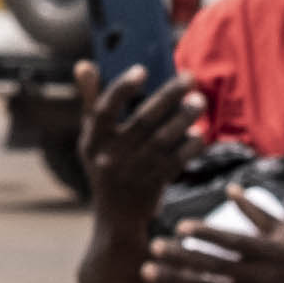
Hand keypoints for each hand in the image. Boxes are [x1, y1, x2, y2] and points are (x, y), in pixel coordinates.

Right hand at [75, 62, 200, 232]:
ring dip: (184, 118)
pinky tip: (198, 134)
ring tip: (199, 101)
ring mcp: (133, 173)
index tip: (142, 70)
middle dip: (169, 96)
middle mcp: (110, 157)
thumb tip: (84, 64)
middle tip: (190, 77)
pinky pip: (176, 161)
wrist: (116, 218)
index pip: (104, 110)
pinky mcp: (153, 186)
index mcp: (92, 142)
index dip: (122, 89)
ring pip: (164, 139)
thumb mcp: (91, 140)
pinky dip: (189, 146)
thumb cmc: (105, 166)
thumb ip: (90, 102)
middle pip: (143, 120)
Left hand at [140, 206, 283, 282]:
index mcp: (270, 253)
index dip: (205, 234)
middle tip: (153, 247)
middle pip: (211, 266)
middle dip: (178, 257)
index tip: (180, 227)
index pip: (232, 241)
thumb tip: (231, 188)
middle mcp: (259, 278)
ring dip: (174, 282)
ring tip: (148, 272)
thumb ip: (259, 212)